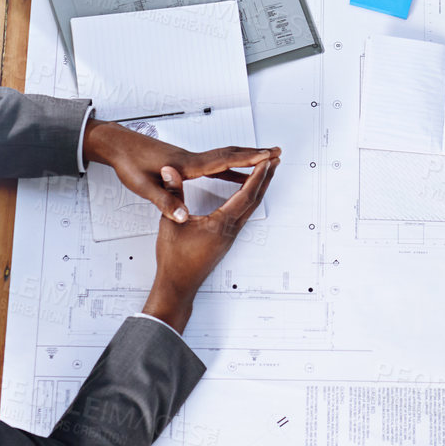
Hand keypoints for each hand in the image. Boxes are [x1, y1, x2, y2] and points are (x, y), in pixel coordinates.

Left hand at [82, 119, 278, 222]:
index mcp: (185, 166)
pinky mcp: (186, 163)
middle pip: (230, 154)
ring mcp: (190, 160)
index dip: (247, 159)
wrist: (118, 146)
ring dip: (245, 159)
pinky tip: (236, 174)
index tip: (267, 156)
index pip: (222, 161)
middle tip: (277, 153)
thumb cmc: (129, 164)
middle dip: (254, 154)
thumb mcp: (143, 187)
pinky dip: (230, 168)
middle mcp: (192, 159)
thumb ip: (164, 201)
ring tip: (265, 161)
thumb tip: (181, 215)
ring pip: (225, 158)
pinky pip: (215, 164)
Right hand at [143, 154, 278, 332]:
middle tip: (275, 161)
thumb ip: (173, 194)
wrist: (178, 285)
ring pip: (251, 208)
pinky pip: (243, 215)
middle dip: (266, 178)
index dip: (256, 176)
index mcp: (220, 225)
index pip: (245, 196)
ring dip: (259, 188)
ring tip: (265, 172)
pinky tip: (247, 194)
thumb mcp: (170, 222)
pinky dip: (249, 199)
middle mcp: (230, 230)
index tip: (266, 160)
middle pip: (254, 200)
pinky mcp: (226, 239)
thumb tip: (171, 172)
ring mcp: (230, 236)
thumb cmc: (175, 260)